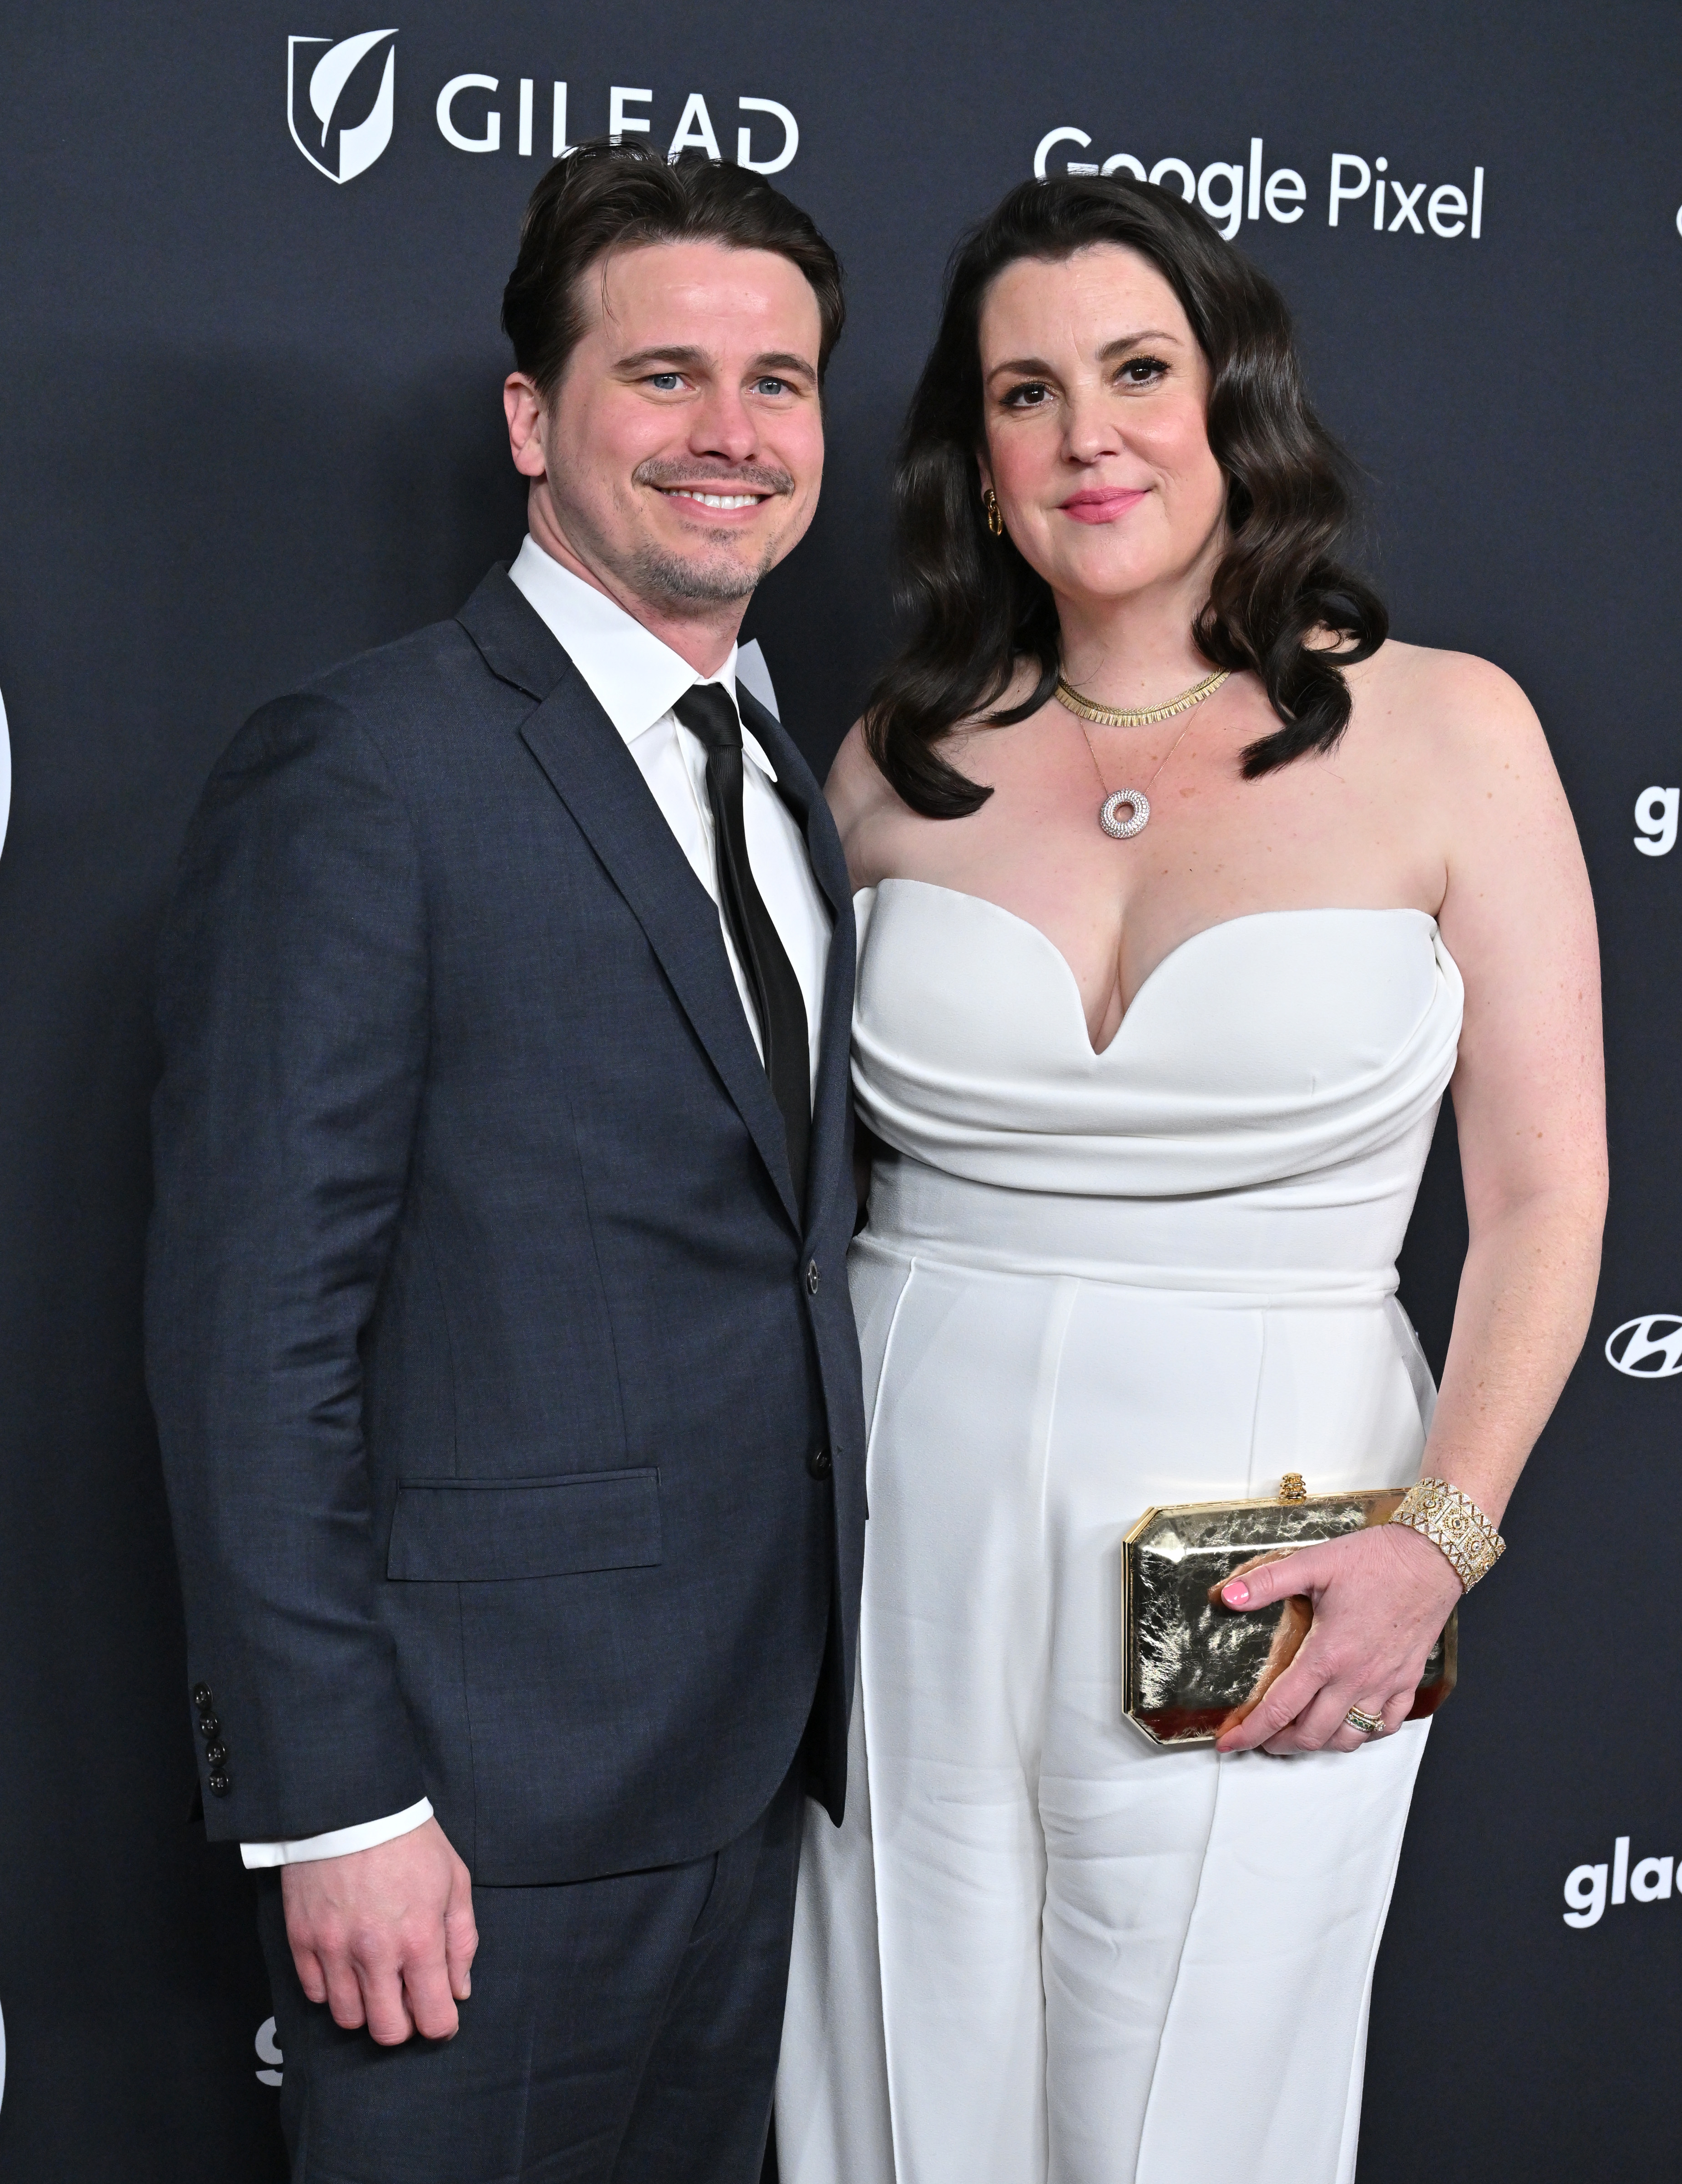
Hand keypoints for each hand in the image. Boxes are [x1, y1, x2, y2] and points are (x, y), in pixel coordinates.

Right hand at [281, 1817, 476, 2044]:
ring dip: (367, 2008)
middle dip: (403, 2025)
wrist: (352, 1805)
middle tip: (408, 2000)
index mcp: (419, 1938)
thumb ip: (462, 1940)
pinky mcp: (302, 1940)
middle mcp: (375, 1952)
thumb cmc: (410, 1840)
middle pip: (387, 2032)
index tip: (441, 2016)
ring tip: (376, 1980)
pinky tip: (347, 1964)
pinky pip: (316, 1994)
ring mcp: (334, 1949)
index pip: (433, 2018)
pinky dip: (333, 1988)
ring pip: (348, 2018)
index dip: (442, 2025)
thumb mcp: (454, 1880)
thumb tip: (459, 1990)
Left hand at [1213, 1522, 1461, 1755]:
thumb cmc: (1374, 1560)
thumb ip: (1265, 1582)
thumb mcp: (1312, 1563)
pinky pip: (1387, 1725)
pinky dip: (1366, 1734)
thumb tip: (1227, 1597)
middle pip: (1312, 1734)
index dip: (1250, 1731)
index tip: (1228, 1743)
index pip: (1280, 1707)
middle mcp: (1356, 1678)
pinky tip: (1350, 1724)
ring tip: (1299, 1734)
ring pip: (1349, 1738)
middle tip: (1261, 1737)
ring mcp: (1385, 1684)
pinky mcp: (1407, 1681)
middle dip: (1279, 1743)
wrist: (1429, 1558)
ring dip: (1320, 1743)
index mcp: (1327, 1654)